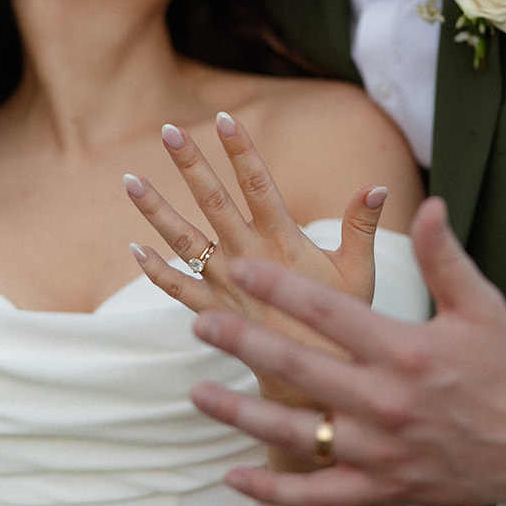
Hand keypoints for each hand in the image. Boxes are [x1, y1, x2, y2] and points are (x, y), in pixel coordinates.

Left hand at [124, 111, 388, 383]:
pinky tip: (134, 249)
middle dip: (191, 165)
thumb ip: (362, 225)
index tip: (226, 119)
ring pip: (183, 241)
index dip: (242, 152)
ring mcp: (224, 286)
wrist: (313, 387)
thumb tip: (377, 185)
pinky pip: (175, 288)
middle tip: (168, 131)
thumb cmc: (341, 328)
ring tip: (128, 180)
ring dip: (155, 210)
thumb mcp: (358, 273)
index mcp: (283, 243)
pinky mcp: (210, 312)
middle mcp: (248, 259)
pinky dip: (154, 270)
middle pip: (213, 202)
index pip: (260, 185)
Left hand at [189, 196, 505, 505]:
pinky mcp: (383, 488)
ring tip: (198, 394)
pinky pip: (319, 494)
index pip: (329, 312)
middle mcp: (387, 402)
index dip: (279, 288)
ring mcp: (381, 451)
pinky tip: (234, 477)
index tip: (240, 269)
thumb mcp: (482, 306)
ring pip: (297, 434)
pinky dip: (276, 491)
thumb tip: (430, 202)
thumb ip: (445, 257)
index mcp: (406, 350)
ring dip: (241, 416)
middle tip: (202, 324)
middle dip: (243, 344)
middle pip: (299, 369)